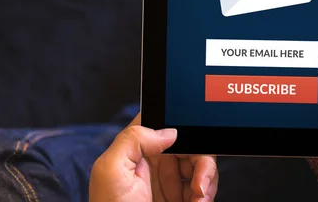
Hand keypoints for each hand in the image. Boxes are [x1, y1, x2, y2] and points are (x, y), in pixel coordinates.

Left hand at [89, 113, 218, 201]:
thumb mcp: (110, 171)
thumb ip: (132, 140)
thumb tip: (168, 131)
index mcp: (138, 148)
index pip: (166, 123)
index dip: (182, 126)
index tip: (194, 142)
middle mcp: (156, 161)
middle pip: (191, 144)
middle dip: (202, 160)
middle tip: (200, 183)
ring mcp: (170, 181)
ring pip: (201, 165)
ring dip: (207, 180)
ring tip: (200, 198)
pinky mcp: (181, 198)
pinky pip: (204, 188)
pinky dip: (206, 195)